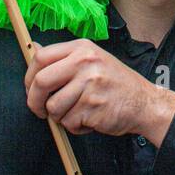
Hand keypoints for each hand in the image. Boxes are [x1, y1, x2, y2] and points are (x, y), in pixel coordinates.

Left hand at [24, 39, 174, 141]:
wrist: (144, 103)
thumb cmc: (116, 83)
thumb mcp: (92, 59)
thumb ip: (63, 57)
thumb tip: (34, 48)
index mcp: (82, 48)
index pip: (41, 57)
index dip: (29, 76)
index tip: (31, 89)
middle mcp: (85, 63)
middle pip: (41, 81)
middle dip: (34, 101)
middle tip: (40, 110)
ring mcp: (90, 84)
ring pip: (53, 107)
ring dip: (60, 117)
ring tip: (78, 112)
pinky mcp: (93, 107)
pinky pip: (69, 122)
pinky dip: (76, 126)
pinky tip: (90, 119)